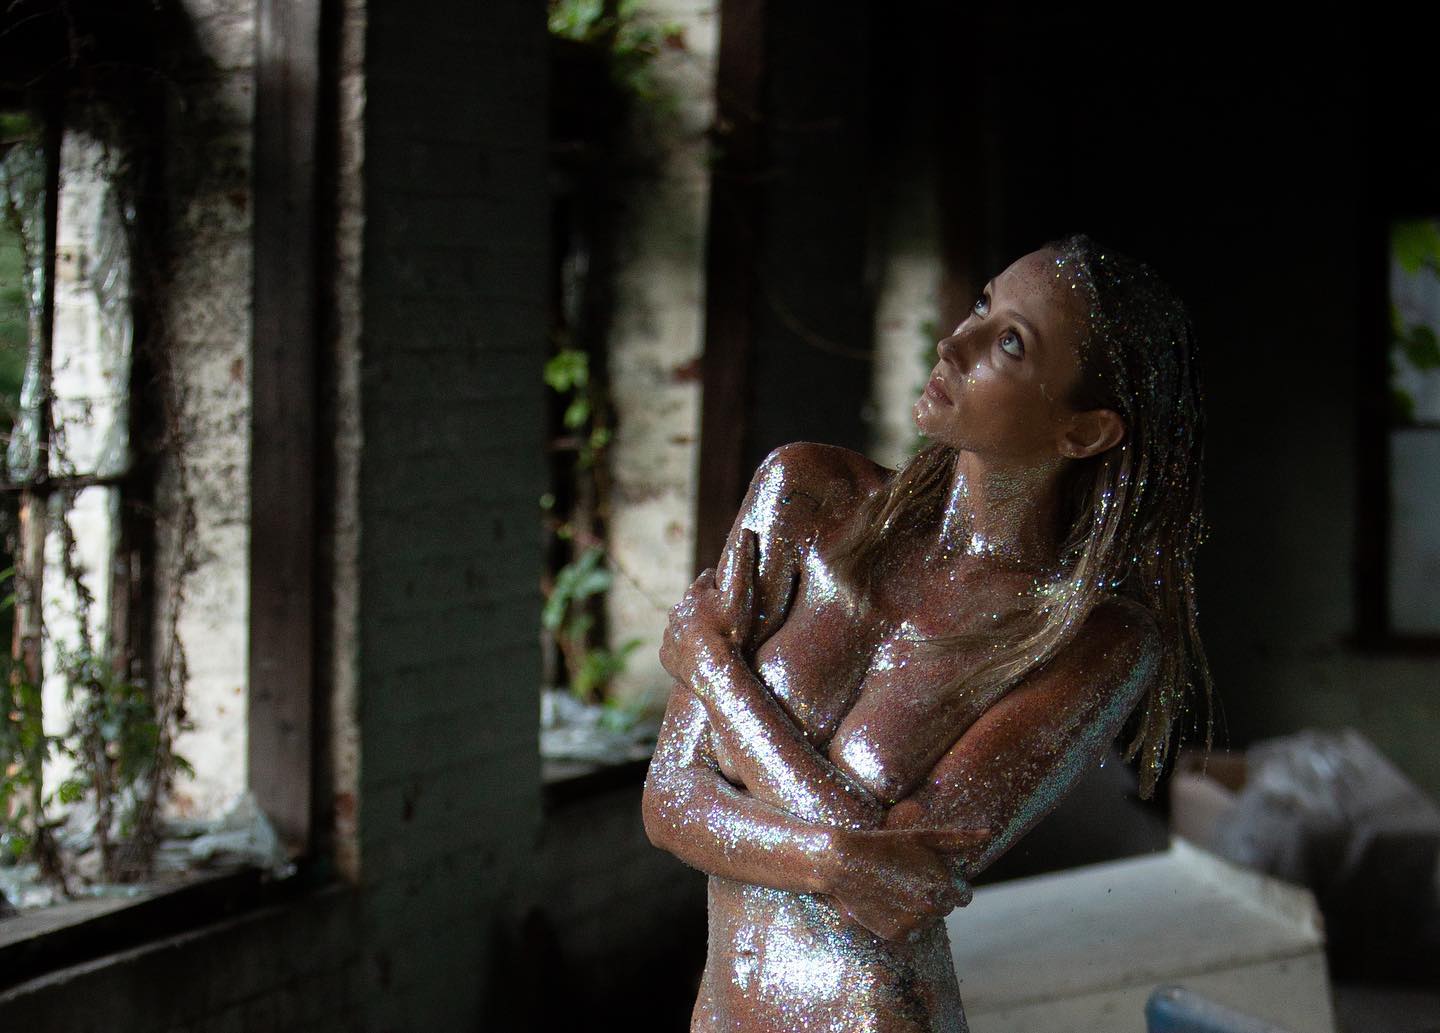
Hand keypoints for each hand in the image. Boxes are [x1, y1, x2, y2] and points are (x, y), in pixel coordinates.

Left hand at [660, 529, 759, 682]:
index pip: (706, 579)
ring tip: (710, 641)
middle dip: (703, 607)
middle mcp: (677, 610)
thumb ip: (743, 563)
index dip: (718, 583)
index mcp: (694, 593)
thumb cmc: (730, 631)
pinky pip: (675, 649)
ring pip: (681, 626)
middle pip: (691, 603)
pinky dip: (684, 650)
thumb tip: (747, 531)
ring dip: (693, 629)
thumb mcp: (741, 595)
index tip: (727, 589)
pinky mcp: (665, 655)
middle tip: (721, 619)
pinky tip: (698, 657)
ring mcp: (670, 633)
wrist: (712, 669)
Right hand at [823, 827, 985, 941]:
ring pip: (927, 921)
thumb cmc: (885, 844)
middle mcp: (933, 905)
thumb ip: (958, 839)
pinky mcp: (897, 935)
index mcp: (944, 882)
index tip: (926, 875)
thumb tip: (988, 834)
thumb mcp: (922, 837)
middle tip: (905, 880)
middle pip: (944, 908)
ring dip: (916, 911)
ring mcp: (915, 922)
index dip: (947, 884)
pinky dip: (900, 922)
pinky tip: (885, 903)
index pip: (963, 896)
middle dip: (932, 897)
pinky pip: (910, 932)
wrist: (844, 863)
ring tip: (893, 890)